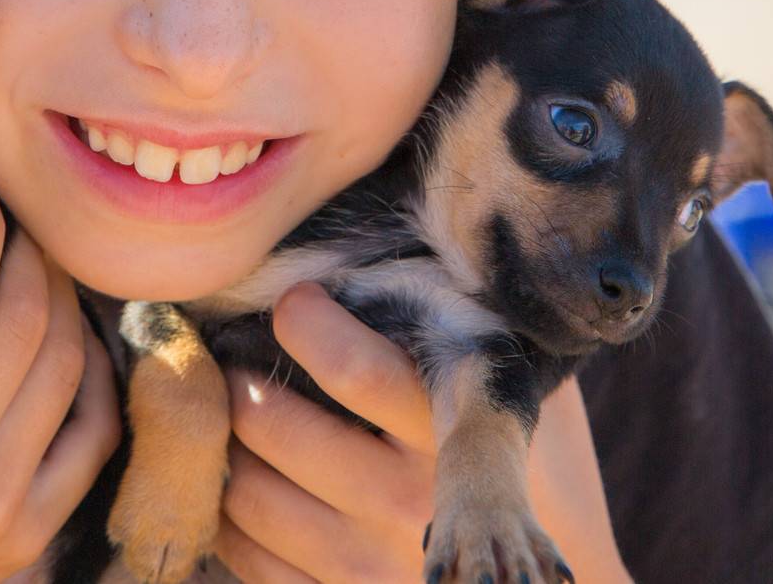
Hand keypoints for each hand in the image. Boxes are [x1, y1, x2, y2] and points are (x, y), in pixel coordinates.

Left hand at [214, 282, 633, 582]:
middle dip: (244, 376)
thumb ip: (476, 319)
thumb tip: (412, 222)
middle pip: (273, 424)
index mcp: (458, 434)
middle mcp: (410, 507)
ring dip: (226, 440)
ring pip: (243, 489)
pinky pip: (241, 552)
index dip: (306, 322)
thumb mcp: (528, 381)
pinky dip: (228, 508)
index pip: (355, 369)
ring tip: (245, 409)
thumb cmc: (546, 467)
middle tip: (245, 352)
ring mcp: (370, 567)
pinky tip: (252, 474)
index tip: (298, 299)